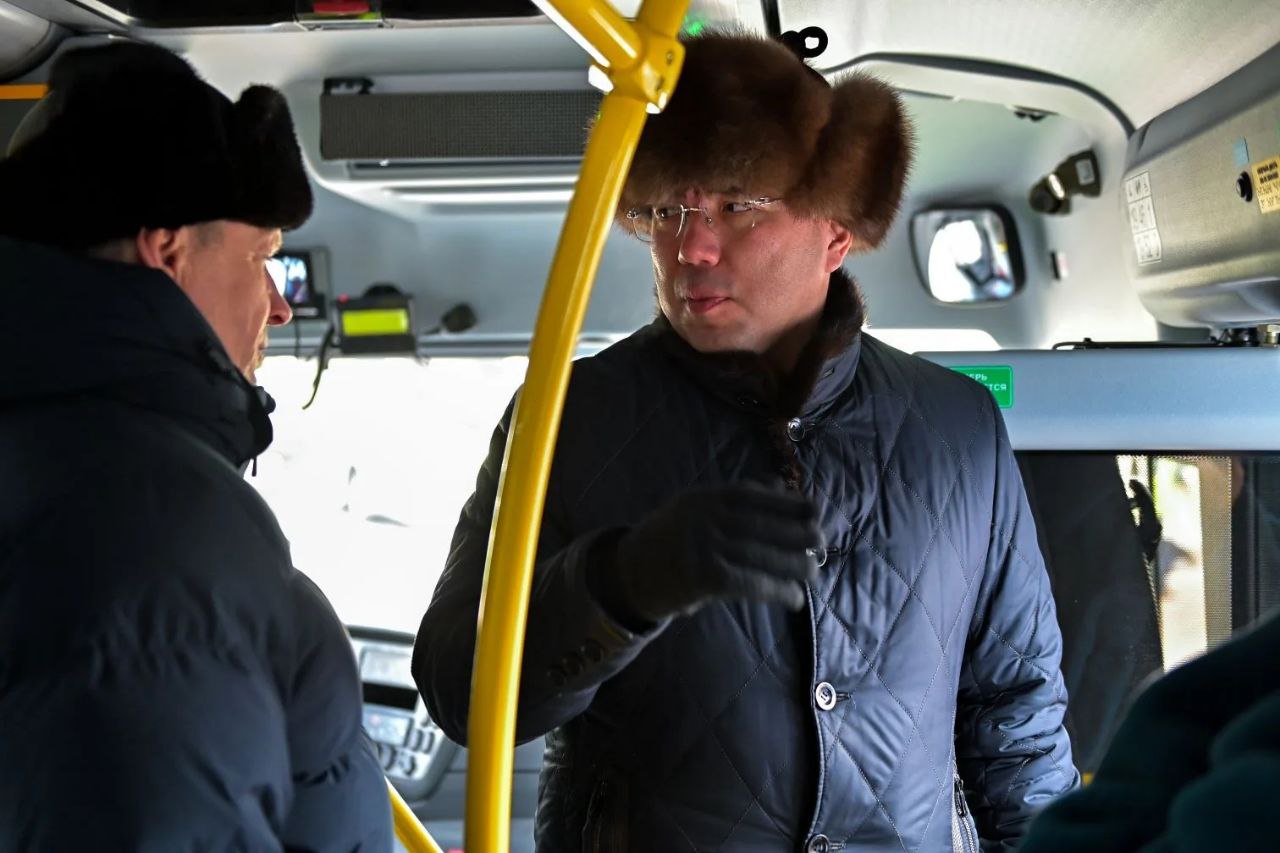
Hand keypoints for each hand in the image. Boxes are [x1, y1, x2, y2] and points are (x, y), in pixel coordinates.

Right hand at [609, 484, 821, 623]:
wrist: (626, 575)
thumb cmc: (669, 542)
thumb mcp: (697, 511)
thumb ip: (737, 501)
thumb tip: (780, 487)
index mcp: (704, 498)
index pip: (753, 496)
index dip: (787, 502)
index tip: (815, 509)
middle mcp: (703, 517)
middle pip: (760, 524)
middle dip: (795, 533)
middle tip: (822, 541)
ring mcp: (701, 546)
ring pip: (759, 554)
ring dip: (792, 565)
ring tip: (813, 571)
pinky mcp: (702, 577)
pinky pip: (749, 582)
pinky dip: (775, 590)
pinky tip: (793, 598)